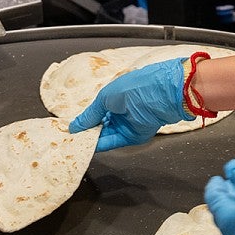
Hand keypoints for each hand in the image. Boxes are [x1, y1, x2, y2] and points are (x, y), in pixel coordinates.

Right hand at [69, 58, 193, 150]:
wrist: (163, 94)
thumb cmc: (136, 87)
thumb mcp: (106, 97)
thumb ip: (90, 114)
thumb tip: (74, 126)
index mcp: (114, 97)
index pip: (95, 112)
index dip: (83, 120)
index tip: (70, 128)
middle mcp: (120, 111)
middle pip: (99, 125)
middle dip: (86, 132)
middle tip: (70, 139)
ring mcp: (127, 124)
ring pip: (105, 135)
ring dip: (91, 140)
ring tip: (76, 144)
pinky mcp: (134, 136)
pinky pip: (114, 142)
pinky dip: (101, 145)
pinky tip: (88, 147)